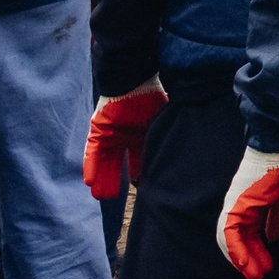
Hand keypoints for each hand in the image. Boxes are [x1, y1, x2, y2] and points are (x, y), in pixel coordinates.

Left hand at [81, 79, 167, 198]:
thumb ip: (169, 133)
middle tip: (113, 197)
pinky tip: (90, 182)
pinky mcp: (98, 131)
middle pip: (119, 163)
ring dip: (102, 178)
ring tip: (100, 196)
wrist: (133, 81)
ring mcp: (110, 134)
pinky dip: (91, 166)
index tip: (140, 188)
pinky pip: (93, 152)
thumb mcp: (163, 119)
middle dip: (115, 180)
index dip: (138, 173)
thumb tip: (189, 146)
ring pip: (105, 161)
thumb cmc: (151, 96)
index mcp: (141, 134)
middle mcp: (125, 136)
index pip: (138, 159)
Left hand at [218, 147, 278, 278]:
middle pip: (241, 240)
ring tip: (254, 276)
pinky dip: (237, 250)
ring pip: (232, 241)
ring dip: (243, 260)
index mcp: (251, 204)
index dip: (255, 251)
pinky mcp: (236, 205)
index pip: (249, 234)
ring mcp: (235, 206)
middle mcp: (239, 207)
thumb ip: (277, 218)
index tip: (264, 266)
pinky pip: (230, 233)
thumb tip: (273, 238)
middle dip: (250, 260)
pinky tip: (244, 264)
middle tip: (259, 277)